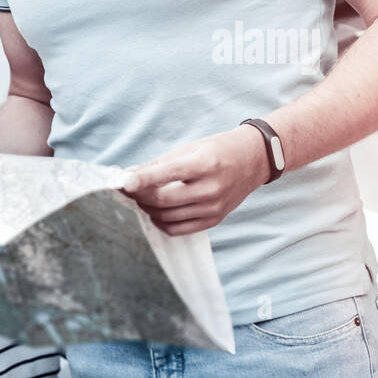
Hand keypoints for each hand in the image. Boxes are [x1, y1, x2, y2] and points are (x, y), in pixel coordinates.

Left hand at [121, 125, 270, 235]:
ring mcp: (213, 207)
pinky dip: (161, 221)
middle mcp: (211, 188)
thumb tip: (129, 176)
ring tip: (142, 197)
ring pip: (167, 216)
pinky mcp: (214, 220)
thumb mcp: (190, 148)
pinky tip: (157, 210)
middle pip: (163, 199)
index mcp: (205, 164)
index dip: (142, 180)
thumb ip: (159, 164)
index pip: (166, 174)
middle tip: (129, 188)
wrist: (254, 160)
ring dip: (148, 208)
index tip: (123, 182)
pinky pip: (178, 229)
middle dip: (139, 195)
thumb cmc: (219, 150)